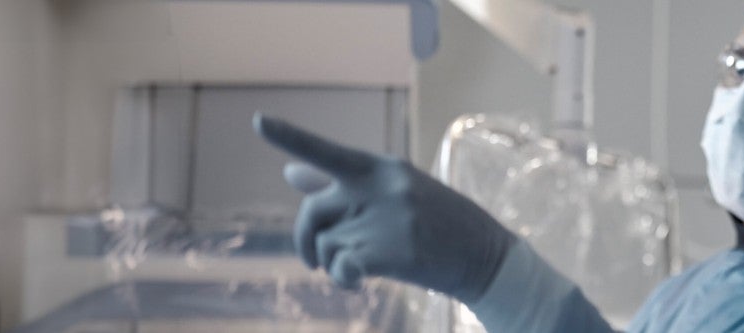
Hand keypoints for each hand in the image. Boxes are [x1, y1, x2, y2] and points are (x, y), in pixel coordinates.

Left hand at [254, 114, 515, 302]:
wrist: (486, 257)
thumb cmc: (438, 224)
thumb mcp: (395, 194)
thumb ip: (340, 185)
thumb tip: (291, 172)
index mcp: (382, 167)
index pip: (328, 151)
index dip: (289, 137)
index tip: (257, 121)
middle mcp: (382, 187)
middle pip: (313, 211)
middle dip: (305, 240)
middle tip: (313, 262)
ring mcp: (388, 218)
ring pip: (326, 245)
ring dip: (332, 263)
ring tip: (360, 268)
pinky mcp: (391, 252)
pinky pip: (340, 267)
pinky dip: (342, 279)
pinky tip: (358, 281)